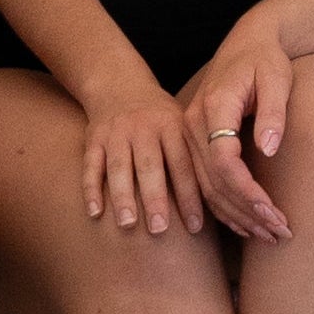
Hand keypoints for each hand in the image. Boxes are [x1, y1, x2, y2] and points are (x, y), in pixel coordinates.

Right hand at [80, 80, 207, 236]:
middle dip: (155, 198)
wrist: (119, 84)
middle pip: (150, 166)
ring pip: (119, 167)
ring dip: (123, 196)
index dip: (189, 195)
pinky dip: (91, 189)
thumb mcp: (180, 123)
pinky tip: (95, 213)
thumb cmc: (159, 117)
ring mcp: (117, 133)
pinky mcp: (94, 138)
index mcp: (171, 126)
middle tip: (160, 229)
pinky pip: (91, 165)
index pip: (182, 164)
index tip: (195, 227)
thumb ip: (194, 154)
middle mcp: (144, 128)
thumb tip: (222, 197)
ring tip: (128, 224)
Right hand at [176, 17, 298, 246]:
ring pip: (207, 187)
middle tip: (279, 234)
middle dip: (247, 212)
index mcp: (214, 105)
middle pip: (214, 180)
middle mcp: (194, 123)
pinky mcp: (194, 143)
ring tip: (268, 236)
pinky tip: (246, 225)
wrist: (248, 41)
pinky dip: (225, 208)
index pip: (224, 160)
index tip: (274, 212)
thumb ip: (273, 112)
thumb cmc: (267, 58)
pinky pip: (204, 183)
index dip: (248, 190)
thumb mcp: (277, 78)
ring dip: (237, 216)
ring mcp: (190, 135)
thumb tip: (269, 148)